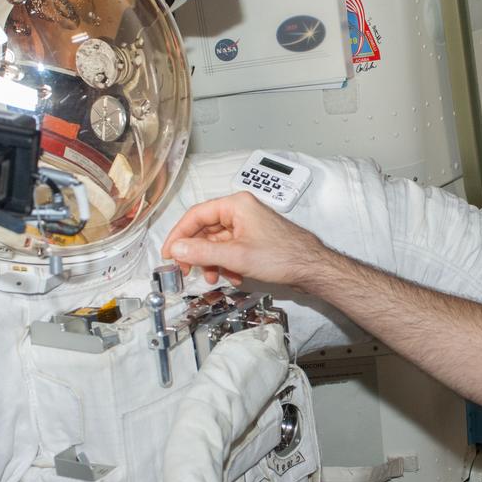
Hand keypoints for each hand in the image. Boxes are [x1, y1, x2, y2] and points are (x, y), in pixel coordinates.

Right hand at [160, 192, 330, 288]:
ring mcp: (248, 225)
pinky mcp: (254, 239)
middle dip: (197, 252)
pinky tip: (234, 277)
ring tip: (214, 277)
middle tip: (187, 269)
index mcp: (236, 205)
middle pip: (205, 229)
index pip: (196, 215)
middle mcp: (242, 211)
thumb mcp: (236, 256)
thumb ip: (202, 251)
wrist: (312, 268)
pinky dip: (227, 264)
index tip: (169, 253)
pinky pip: (230, 249)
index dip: (179, 235)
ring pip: (217, 242)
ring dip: (213, 261)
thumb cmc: (284, 256)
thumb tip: (178, 248)